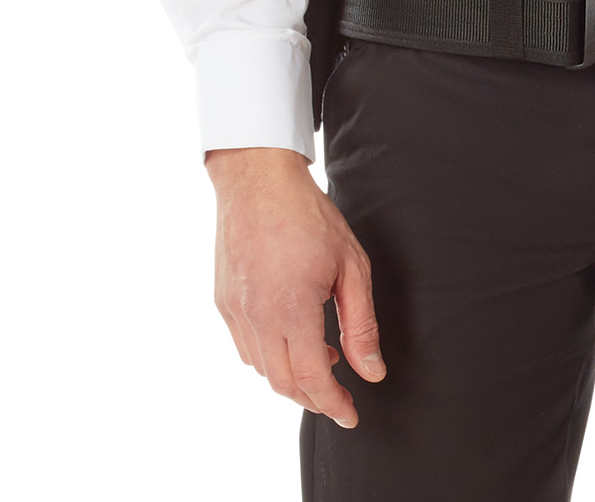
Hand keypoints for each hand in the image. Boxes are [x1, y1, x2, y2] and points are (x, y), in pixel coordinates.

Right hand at [205, 147, 385, 426]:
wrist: (258, 179)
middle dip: (314, 398)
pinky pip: (245, 348)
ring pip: (262, 369)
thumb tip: (372, 370)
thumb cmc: (308, 215)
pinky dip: (269, 358)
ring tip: (323, 359)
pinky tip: (292, 338)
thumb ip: (361, 323)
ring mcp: (234, 312)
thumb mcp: (351, 264)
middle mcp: (257, 317)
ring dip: (292, 377)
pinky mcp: (222, 302)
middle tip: (338, 395)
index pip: (313, 378)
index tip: (350, 414)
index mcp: (292, 308)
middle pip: (285, 383)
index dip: (333, 404)